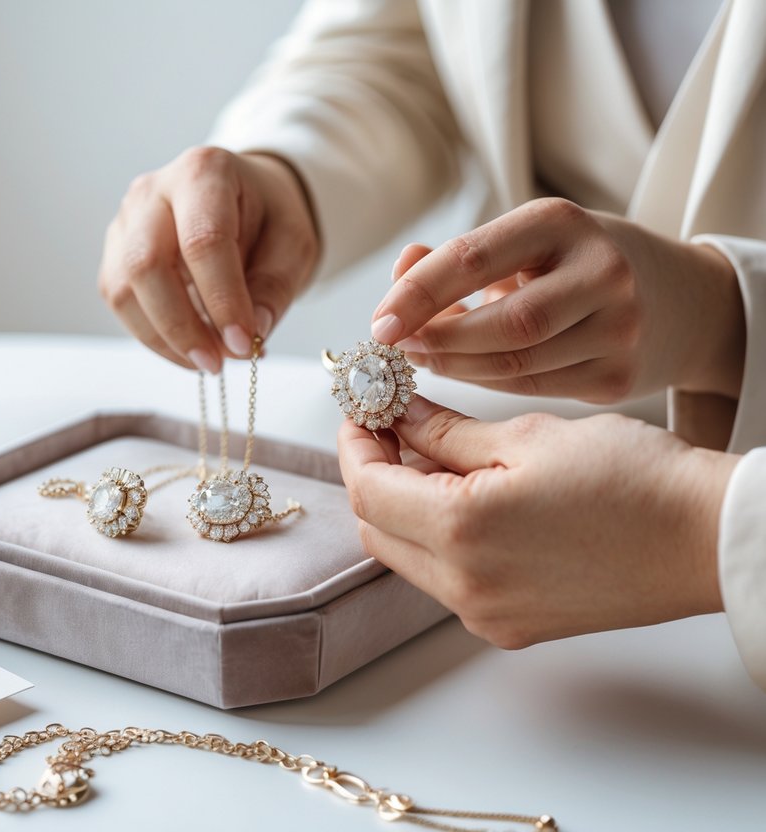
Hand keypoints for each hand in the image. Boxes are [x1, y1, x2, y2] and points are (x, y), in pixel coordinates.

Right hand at [98, 147, 318, 372]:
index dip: (222, 299)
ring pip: (123, 289)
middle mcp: (153, 189)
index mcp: (205, 171)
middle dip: (182, 325)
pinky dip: (152, 336)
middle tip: (218, 363)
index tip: (242, 344)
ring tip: (208, 361)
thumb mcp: (293, 245)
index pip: (203, 240)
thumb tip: (251, 334)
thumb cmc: (267, 217)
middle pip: (147, 264)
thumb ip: (274, 287)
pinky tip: (187, 348)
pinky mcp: (115, 252)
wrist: (243, 201)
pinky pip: (120, 302)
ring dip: (164, 338)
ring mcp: (126, 220)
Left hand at [337, 396, 739, 647]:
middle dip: (371, 475)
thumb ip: (445, 431)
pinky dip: (437, 538)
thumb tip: (395, 415)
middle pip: (376, 529)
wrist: (708, 538)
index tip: (361, 411)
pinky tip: (463, 498)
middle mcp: (463, 587)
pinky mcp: (510, 625)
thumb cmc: (634, 479)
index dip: (355, 444)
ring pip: (407, 557)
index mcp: (460, 532)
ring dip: (402, 508)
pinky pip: (445, 580)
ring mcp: (486, 614)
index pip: (366, 489)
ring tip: (429, 455)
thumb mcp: (527, 436)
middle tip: (388, 427)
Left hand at [369, 198, 745, 402]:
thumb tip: (401, 268)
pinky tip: (466, 373)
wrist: (681, 301)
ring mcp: (618, 329)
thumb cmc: (577, 265)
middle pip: (500, 324)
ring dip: (455, 368)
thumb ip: (458, 256)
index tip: (378, 323)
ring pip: (514, 365)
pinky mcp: (620, 377)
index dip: (418, 295)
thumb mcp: (525, 242)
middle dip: (437, 340)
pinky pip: (535, 389)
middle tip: (397, 349)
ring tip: (423, 360)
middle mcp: (601, 272)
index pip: (473, 258)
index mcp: (564, 222)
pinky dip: (489, 385)